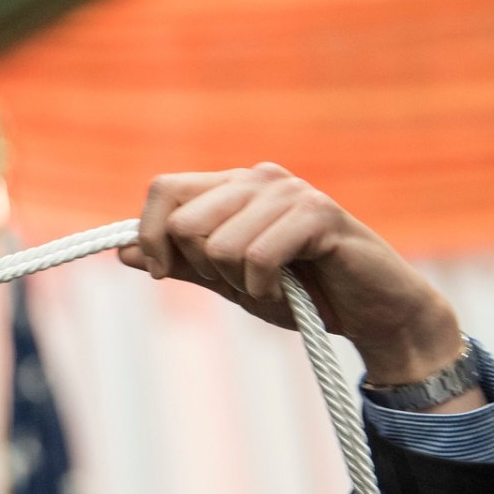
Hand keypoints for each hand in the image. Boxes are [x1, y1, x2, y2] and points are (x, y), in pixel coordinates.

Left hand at [119, 164, 471, 399]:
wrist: (372, 316)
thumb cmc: (301, 295)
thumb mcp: (228, 281)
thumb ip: (180, 264)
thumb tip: (121, 252)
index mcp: (232, 186)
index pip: (162, 189)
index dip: (150, 236)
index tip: (165, 272)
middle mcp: (258, 177)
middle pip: (184, 222)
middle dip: (203, 269)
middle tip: (243, 283)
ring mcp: (290, 191)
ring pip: (218, 244)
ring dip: (240, 284)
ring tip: (273, 288)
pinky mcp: (319, 213)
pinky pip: (258, 257)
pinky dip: (265, 289)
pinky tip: (289, 292)